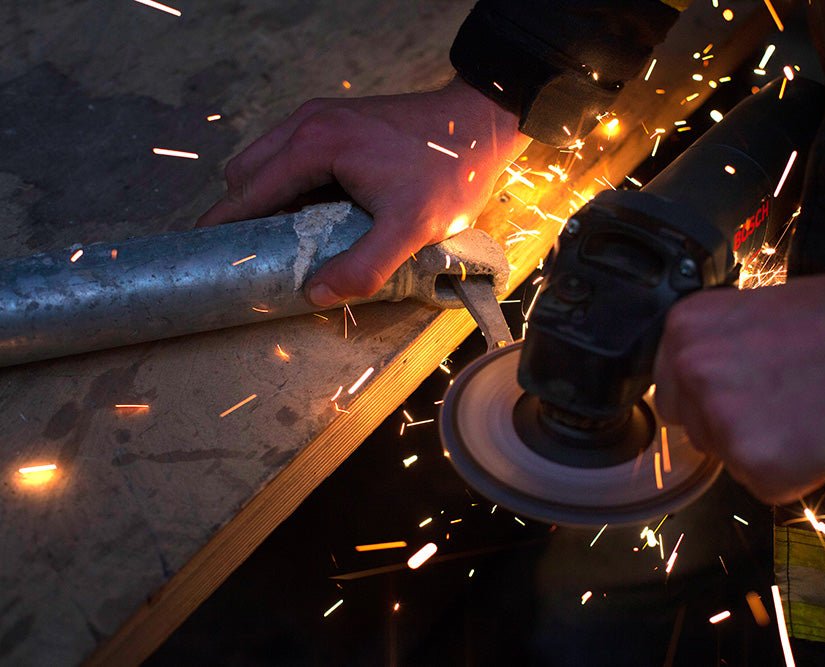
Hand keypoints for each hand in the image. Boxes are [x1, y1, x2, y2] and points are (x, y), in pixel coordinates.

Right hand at [198, 78, 530, 305]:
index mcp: (315, 146)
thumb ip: (364, 265)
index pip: (247, 191)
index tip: (206, 256)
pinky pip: (292, 155)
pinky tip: (320, 212)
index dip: (224, 226)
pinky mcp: (336, 122)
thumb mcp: (411, 228)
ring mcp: (320, 118)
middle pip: (246, 174)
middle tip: (265, 255)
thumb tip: (316, 295)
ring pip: (266, 162)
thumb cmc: (448, 171)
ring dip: (270, 198)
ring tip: (295, 238)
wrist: (479, 123)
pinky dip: (291, 183)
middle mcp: (307, 124)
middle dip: (247, 214)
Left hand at [653, 259, 824, 504]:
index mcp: (686, 328)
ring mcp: (721, 422)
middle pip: (692, 427)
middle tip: (782, 408)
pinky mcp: (759, 467)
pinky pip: (768, 486)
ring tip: (812, 415)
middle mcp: (691, 372)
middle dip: (729, 427)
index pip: (672, 387)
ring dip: (763, 450)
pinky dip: (798, 475)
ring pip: (728, 459)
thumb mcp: (757, 312)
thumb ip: (721, 349)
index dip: (708, 398)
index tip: (740, 397)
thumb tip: (711, 385)